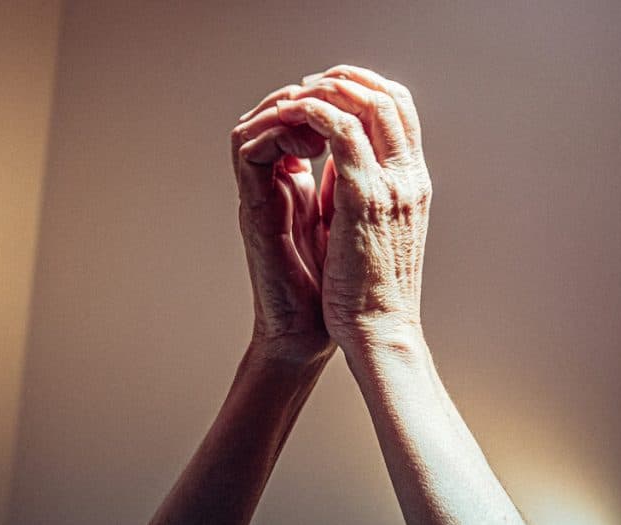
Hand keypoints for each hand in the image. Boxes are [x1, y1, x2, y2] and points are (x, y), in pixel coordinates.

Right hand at [230, 90, 335, 363]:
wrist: (312, 333)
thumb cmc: (336, 288)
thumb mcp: (353, 221)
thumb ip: (350, 185)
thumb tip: (373, 151)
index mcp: (300, 184)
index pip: (301, 121)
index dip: (327, 101)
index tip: (358, 104)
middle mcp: (276, 184)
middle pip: (274, 113)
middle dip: (308, 95)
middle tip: (336, 98)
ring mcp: (261, 196)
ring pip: (253, 124)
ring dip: (288, 109)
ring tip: (321, 115)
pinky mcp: (253, 210)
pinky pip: (247, 152)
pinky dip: (275, 133)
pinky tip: (310, 140)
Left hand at [276, 66, 432, 361]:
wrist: (381, 332)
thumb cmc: (373, 292)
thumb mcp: (375, 231)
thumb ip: (363, 191)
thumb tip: (341, 162)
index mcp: (414, 185)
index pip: (403, 113)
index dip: (367, 89)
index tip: (332, 92)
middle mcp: (410, 178)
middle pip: (391, 97)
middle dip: (347, 80)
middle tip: (310, 83)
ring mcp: (390, 185)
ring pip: (367, 104)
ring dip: (328, 90)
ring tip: (297, 95)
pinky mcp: (363, 198)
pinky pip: (340, 132)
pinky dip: (314, 113)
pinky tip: (291, 117)